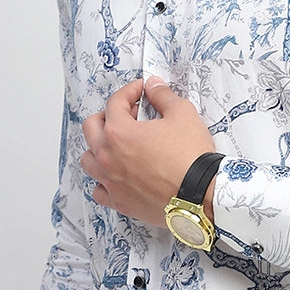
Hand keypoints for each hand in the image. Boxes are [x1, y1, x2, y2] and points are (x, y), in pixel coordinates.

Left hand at [81, 76, 214, 225]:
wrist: (201, 194)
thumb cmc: (191, 157)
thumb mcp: (182, 114)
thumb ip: (163, 96)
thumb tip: (154, 87)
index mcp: (119, 132)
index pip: (114, 103)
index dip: (129, 91)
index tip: (140, 91)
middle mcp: (108, 157)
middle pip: (91, 127)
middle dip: (108, 115)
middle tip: (128, 115)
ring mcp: (111, 181)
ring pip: (88, 159)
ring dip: (99, 147)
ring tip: (117, 145)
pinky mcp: (120, 202)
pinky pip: (99, 190)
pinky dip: (103, 180)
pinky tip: (117, 175)